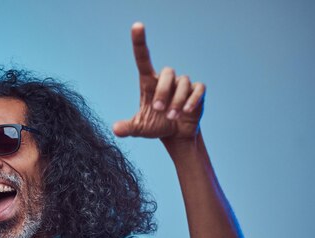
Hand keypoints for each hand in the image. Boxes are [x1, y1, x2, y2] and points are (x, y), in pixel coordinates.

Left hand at [113, 22, 204, 142]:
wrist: (175, 135)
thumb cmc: (155, 126)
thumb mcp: (139, 128)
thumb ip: (128, 127)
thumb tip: (115, 130)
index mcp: (149, 83)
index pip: (144, 58)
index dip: (140, 42)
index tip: (137, 25)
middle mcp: (166, 80)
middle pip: (167, 72)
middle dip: (163, 90)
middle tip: (159, 108)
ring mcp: (183, 85)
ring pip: (183, 82)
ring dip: (177, 101)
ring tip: (171, 116)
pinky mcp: (197, 92)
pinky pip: (198, 89)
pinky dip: (192, 100)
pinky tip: (186, 111)